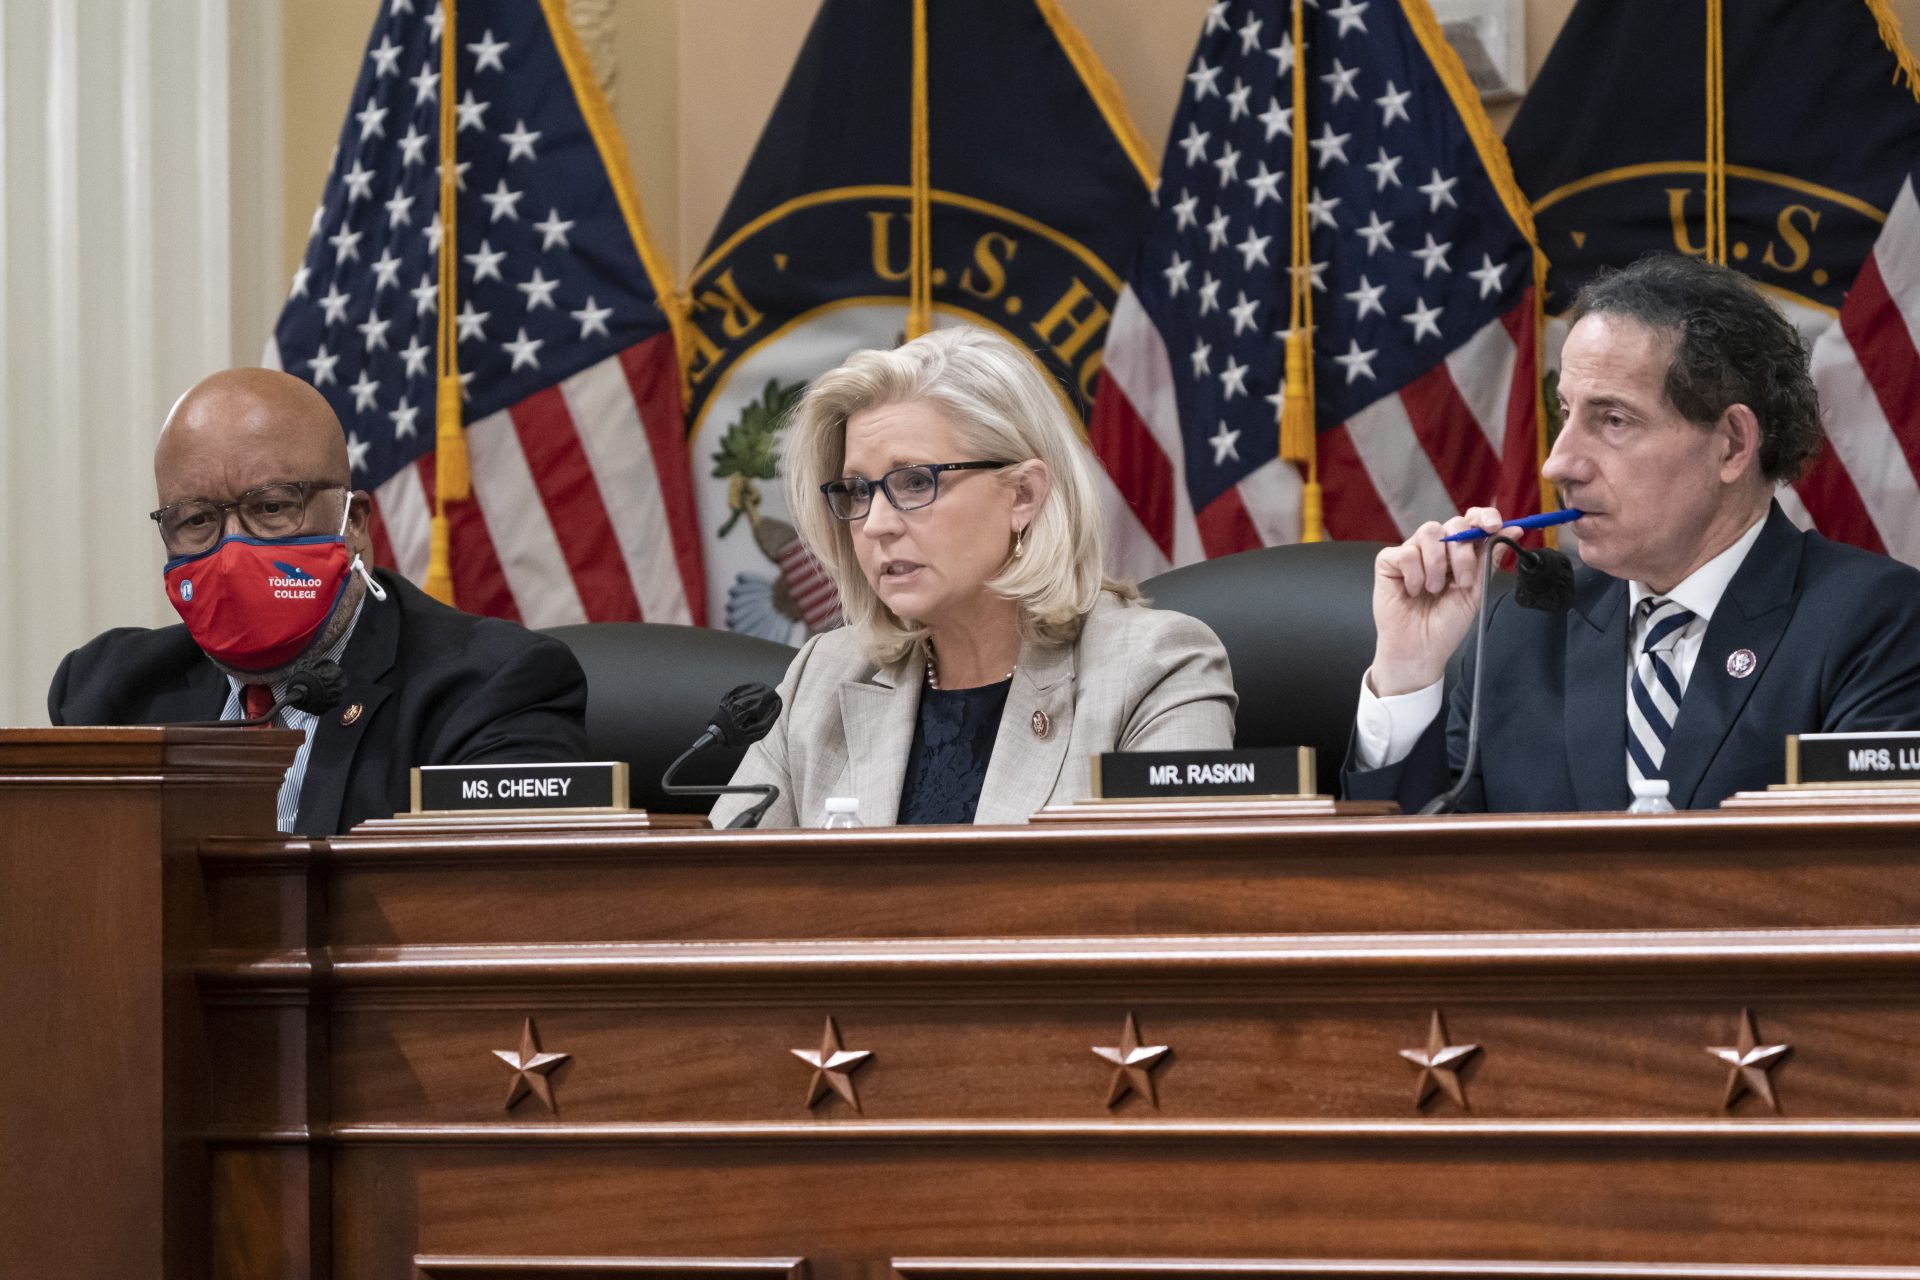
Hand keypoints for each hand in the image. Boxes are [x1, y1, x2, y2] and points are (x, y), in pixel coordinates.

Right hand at [1367, 507, 1516, 696]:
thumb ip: (1491, 560)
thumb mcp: (1476, 592)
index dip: (1484, 517)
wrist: (1420, 649)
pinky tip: (1413, 590)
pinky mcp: (1389, 561)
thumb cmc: (1445, 625)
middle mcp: (1436, 549)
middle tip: (1463, 582)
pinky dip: (1414, 574)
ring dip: (1437, 564)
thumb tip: (1515, 531)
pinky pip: (1406, 552)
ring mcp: (1412, 552)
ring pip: (1429, 532)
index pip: (1472, 521)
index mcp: (1459, 553)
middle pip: (1453, 525)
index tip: (1494, 526)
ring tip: (1434, 590)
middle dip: (1462, 553)